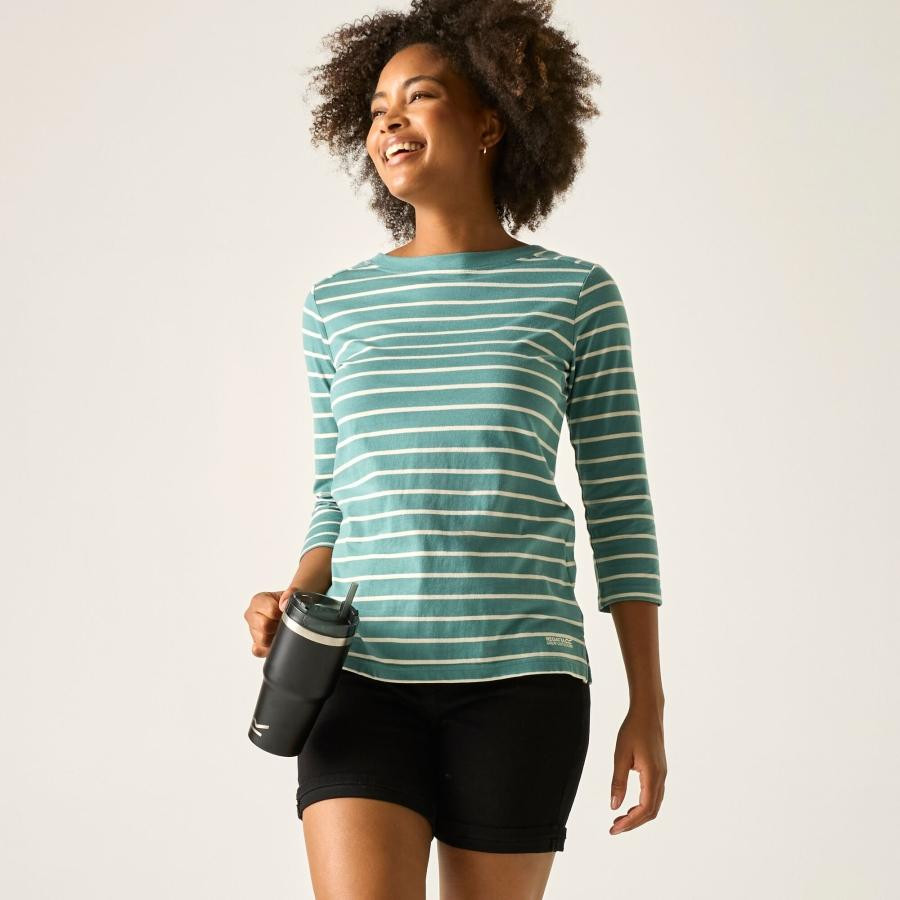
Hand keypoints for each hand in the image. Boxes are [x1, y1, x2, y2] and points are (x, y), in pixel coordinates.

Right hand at [243, 588, 291, 656]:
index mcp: (258, 601)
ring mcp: (252, 630)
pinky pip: (259, 651)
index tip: (284, 612)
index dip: (281, 614)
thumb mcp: (293, 594)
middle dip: (277, 625)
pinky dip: (269, 648)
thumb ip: (291, 593)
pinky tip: (275, 640)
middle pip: (264, 626)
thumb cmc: (289, 603)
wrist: (290, 612)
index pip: (271, 611)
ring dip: (274, 636)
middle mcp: (251, 615)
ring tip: (280, 629)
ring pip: (262, 639)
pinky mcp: (256, 644)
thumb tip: (284, 604)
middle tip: (283, 622)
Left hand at [608, 704, 666, 834]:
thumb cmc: (633, 730)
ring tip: (619, 819)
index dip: (630, 822)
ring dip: (638, 816)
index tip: (614, 828)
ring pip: (654, 804)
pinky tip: (629, 806)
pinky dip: (642, 806)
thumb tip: (614, 806)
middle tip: (614, 828)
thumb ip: (618, 781)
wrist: (648, 713)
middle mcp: (661, 778)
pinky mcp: (659, 771)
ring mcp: (662, 775)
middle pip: (651, 811)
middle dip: (633, 823)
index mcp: (652, 775)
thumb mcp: (621, 755)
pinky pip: (653, 795)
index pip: (644, 809)